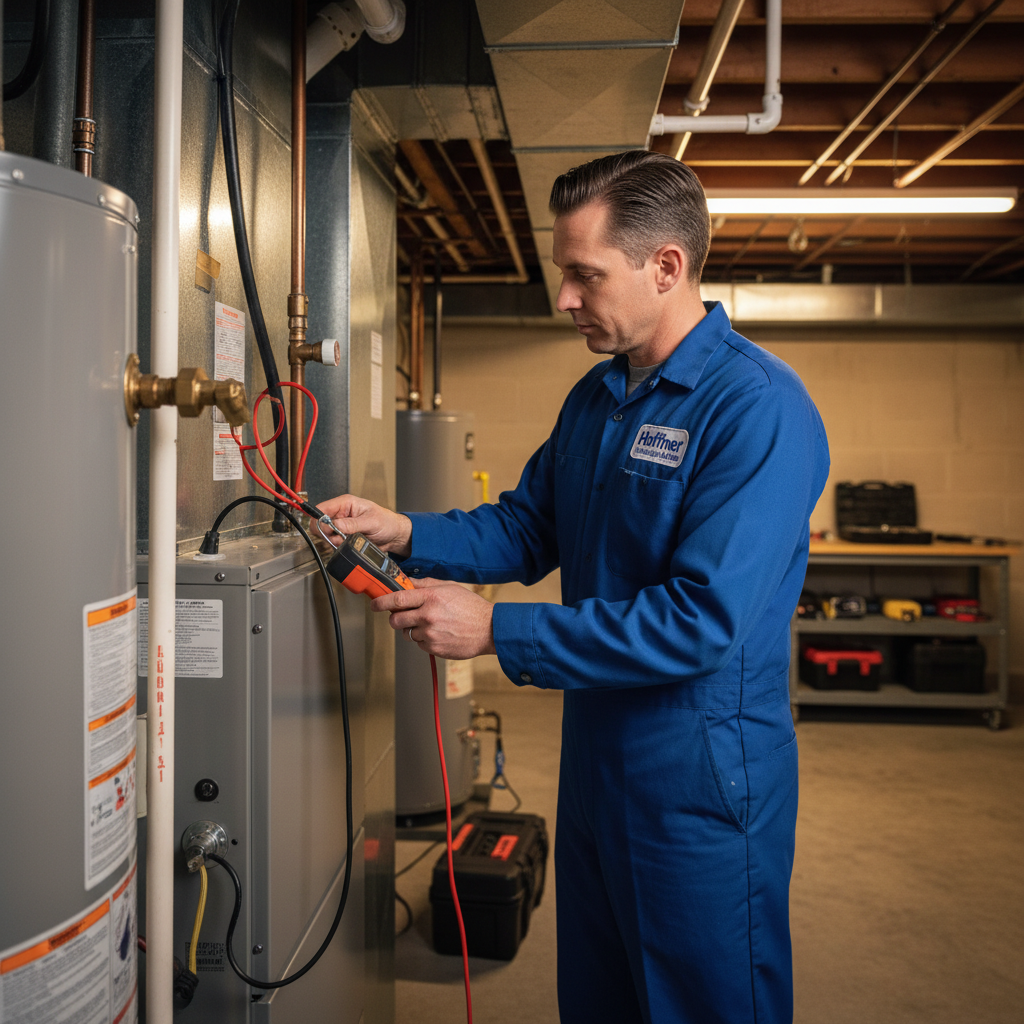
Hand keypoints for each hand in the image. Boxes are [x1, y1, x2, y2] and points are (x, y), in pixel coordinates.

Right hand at [314, 493, 412, 556]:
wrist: (394, 535)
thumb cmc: (386, 522)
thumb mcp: (371, 522)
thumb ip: (352, 524)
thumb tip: (335, 525)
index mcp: (346, 503)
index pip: (322, 509)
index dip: (320, 520)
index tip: (328, 530)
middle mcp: (341, 514)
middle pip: (319, 523)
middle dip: (328, 533)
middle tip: (341, 537)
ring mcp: (341, 526)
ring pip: (325, 535)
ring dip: (335, 541)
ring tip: (349, 539)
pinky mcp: (343, 537)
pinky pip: (333, 543)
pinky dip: (339, 546)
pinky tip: (349, 543)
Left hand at [371, 579, 495, 659]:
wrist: (489, 629)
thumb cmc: (471, 607)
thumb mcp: (449, 588)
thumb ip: (425, 585)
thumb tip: (406, 582)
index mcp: (431, 598)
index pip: (397, 599)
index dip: (381, 602)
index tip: (374, 604)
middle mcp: (428, 616)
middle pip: (396, 620)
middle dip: (396, 618)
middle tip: (405, 616)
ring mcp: (430, 634)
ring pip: (408, 633)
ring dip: (414, 629)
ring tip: (433, 624)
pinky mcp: (434, 648)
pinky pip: (419, 644)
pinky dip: (425, 640)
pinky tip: (440, 633)